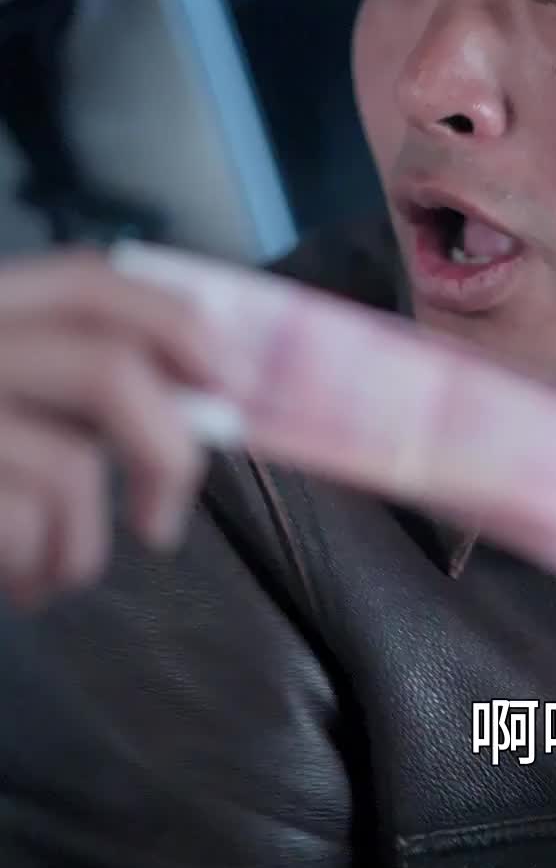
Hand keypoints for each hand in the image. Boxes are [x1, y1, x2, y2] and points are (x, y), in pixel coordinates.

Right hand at [0, 247, 227, 607]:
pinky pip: (22, 524)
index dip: (175, 323)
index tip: (223, 384)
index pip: (89, 279)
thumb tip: (196, 401)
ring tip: (52, 574)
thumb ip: (62, 384)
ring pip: (68, 466)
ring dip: (81, 547)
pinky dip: (37, 571)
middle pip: (106, 367)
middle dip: (168, 451)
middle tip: (161, 518)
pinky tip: (18, 587)